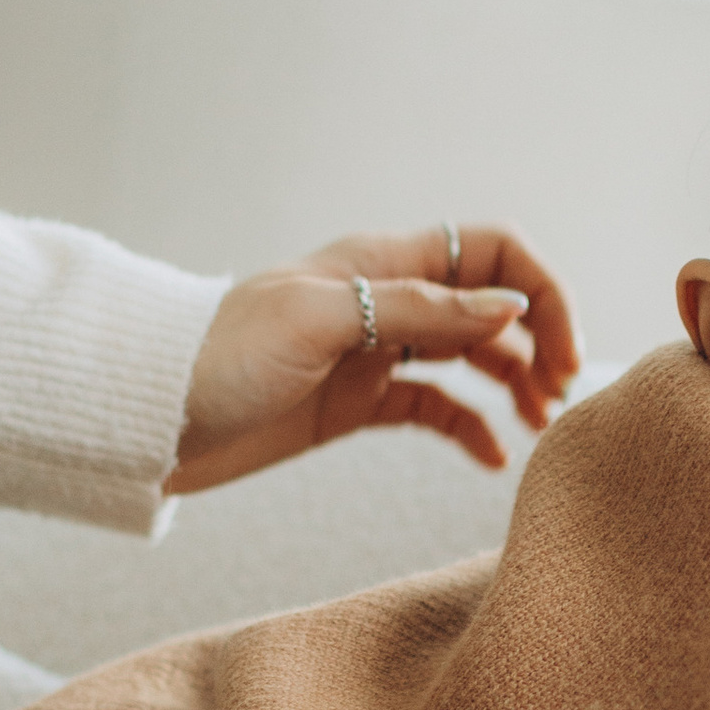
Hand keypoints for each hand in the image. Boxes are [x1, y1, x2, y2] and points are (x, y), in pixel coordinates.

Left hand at [170, 226, 582, 496]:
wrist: (148, 413)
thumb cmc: (219, 355)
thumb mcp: (320, 322)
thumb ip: (418, 310)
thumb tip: (511, 306)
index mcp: (383, 263)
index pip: (491, 252)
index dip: (540, 292)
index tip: (562, 354)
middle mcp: (387, 301)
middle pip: (493, 305)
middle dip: (539, 343)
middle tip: (557, 399)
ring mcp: (373, 353)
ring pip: (471, 356)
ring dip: (514, 383)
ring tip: (539, 425)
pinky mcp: (354, 403)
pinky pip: (432, 408)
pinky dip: (470, 427)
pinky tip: (491, 457)